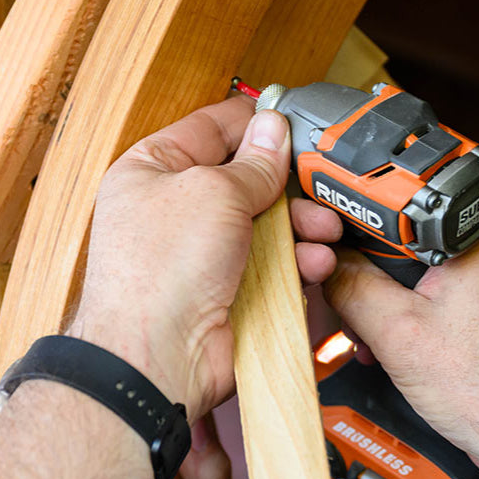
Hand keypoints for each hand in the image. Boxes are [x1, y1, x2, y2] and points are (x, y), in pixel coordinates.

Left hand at [70, 98, 290, 417]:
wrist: (159, 358)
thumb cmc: (159, 273)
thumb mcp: (213, 193)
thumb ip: (252, 163)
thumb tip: (273, 130)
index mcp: (154, 170)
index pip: (210, 129)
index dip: (253, 124)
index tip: (293, 121)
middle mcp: (179, 210)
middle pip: (248, 180)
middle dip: (289, 184)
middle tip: (319, 185)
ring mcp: (206, 253)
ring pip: (269, 225)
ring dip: (303, 225)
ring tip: (323, 230)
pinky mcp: (232, 290)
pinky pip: (275, 266)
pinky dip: (299, 263)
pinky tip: (315, 263)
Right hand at [291, 205, 478, 477]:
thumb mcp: (397, 333)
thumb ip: (350, 285)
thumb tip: (322, 260)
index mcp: (476, 233)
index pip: (398, 198)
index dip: (353, 215)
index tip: (326, 232)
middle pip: (403, 231)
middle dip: (366, 268)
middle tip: (347, 298)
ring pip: (416, 263)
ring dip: (382, 294)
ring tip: (370, 330)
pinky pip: (434, 286)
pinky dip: (407, 308)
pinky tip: (391, 340)